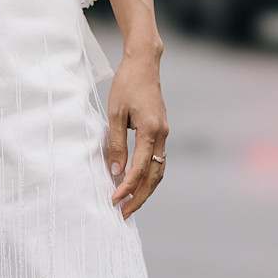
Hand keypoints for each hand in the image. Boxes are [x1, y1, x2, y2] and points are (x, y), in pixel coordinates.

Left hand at [107, 51, 168, 218]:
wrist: (144, 64)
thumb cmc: (127, 85)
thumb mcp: (115, 114)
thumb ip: (116, 143)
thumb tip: (115, 171)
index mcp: (151, 130)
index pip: (139, 168)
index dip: (127, 187)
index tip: (113, 200)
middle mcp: (162, 135)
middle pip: (154, 176)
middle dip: (139, 197)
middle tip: (123, 214)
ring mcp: (164, 134)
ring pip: (158, 171)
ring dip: (145, 190)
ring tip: (129, 205)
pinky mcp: (161, 131)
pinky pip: (157, 160)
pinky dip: (148, 176)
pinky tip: (137, 184)